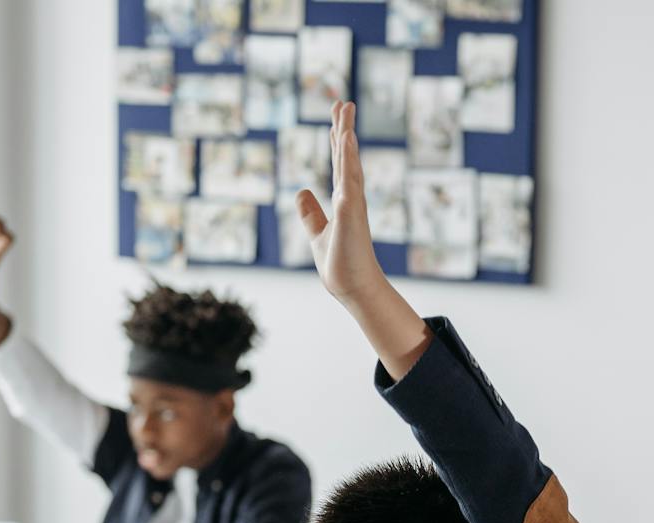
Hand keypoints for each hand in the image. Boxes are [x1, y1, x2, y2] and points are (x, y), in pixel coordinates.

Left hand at [296, 101, 387, 305]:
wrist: (353, 289)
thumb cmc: (340, 265)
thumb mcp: (317, 234)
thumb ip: (310, 213)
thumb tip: (301, 192)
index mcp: (343, 201)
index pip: (340, 163)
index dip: (338, 139)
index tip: (337, 116)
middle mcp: (350, 198)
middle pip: (346, 156)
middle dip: (344, 128)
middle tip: (343, 101)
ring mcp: (352, 204)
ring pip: (350, 163)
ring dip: (347, 137)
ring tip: (345, 112)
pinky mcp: (350, 214)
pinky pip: (349, 180)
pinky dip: (349, 159)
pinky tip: (347, 141)